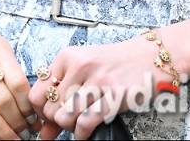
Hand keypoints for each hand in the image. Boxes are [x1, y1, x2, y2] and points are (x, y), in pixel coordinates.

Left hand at [28, 32, 169, 140]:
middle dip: (58, 120)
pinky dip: (82, 133)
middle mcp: (80, 66)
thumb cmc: (117, 64)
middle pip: (50, 108)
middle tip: (72, 117)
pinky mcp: (113, 96)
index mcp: (69, 56)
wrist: (152, 57)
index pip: (37, 91)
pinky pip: (85, 124)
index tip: (51, 114)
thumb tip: (43, 131)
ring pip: (65, 117)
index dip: (42, 109)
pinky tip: (88, 129)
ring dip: (71, 126)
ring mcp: (97, 81)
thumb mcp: (86, 70)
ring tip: (81, 120)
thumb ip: (62, 96)